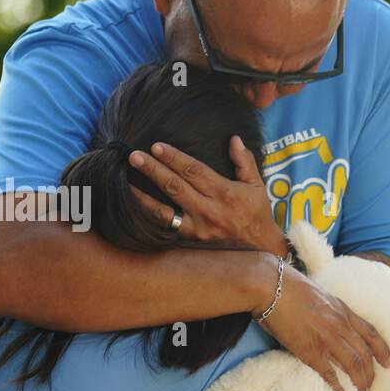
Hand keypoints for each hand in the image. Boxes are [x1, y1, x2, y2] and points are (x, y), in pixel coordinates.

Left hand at [129, 136, 287, 253]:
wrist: (262, 251)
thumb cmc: (258, 215)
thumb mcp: (257, 186)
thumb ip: (245, 162)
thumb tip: (234, 139)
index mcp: (224, 193)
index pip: (194, 171)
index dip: (174, 158)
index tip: (156, 146)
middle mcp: (209, 210)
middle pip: (175, 186)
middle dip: (153, 169)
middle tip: (134, 156)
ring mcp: (198, 228)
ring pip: (165, 210)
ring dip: (144, 195)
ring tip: (126, 182)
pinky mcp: (192, 240)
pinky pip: (167, 227)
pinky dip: (150, 216)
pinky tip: (136, 206)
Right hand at [257, 262, 389, 390]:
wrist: (270, 286)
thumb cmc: (288, 287)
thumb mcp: (319, 295)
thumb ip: (328, 310)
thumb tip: (327, 321)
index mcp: (343, 310)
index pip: (371, 333)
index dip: (383, 350)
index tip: (389, 363)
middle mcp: (340, 325)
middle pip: (365, 354)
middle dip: (371, 373)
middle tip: (371, 386)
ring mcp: (327, 339)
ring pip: (354, 366)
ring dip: (361, 383)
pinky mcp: (310, 351)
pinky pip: (330, 375)